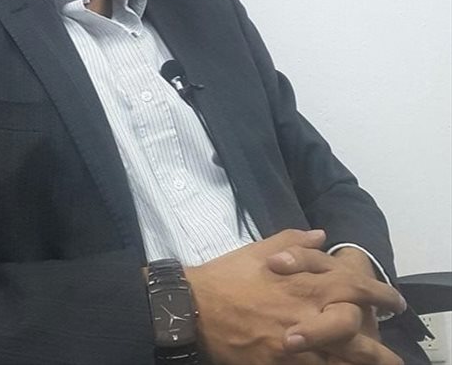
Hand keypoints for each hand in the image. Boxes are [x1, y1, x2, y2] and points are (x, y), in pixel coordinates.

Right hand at [185, 229, 404, 364]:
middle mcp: (306, 312)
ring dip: (363, 363)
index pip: (354, 287)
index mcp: (304, 282)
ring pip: (340, 358)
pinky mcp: (280, 363)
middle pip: (357, 332)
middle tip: (392, 352)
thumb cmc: (228, 275)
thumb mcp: (259, 248)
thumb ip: (295, 240)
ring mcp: (295, 343)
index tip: (393, 301)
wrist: (194, 305)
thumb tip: (322, 235)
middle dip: (380, 344)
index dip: (380, 295)